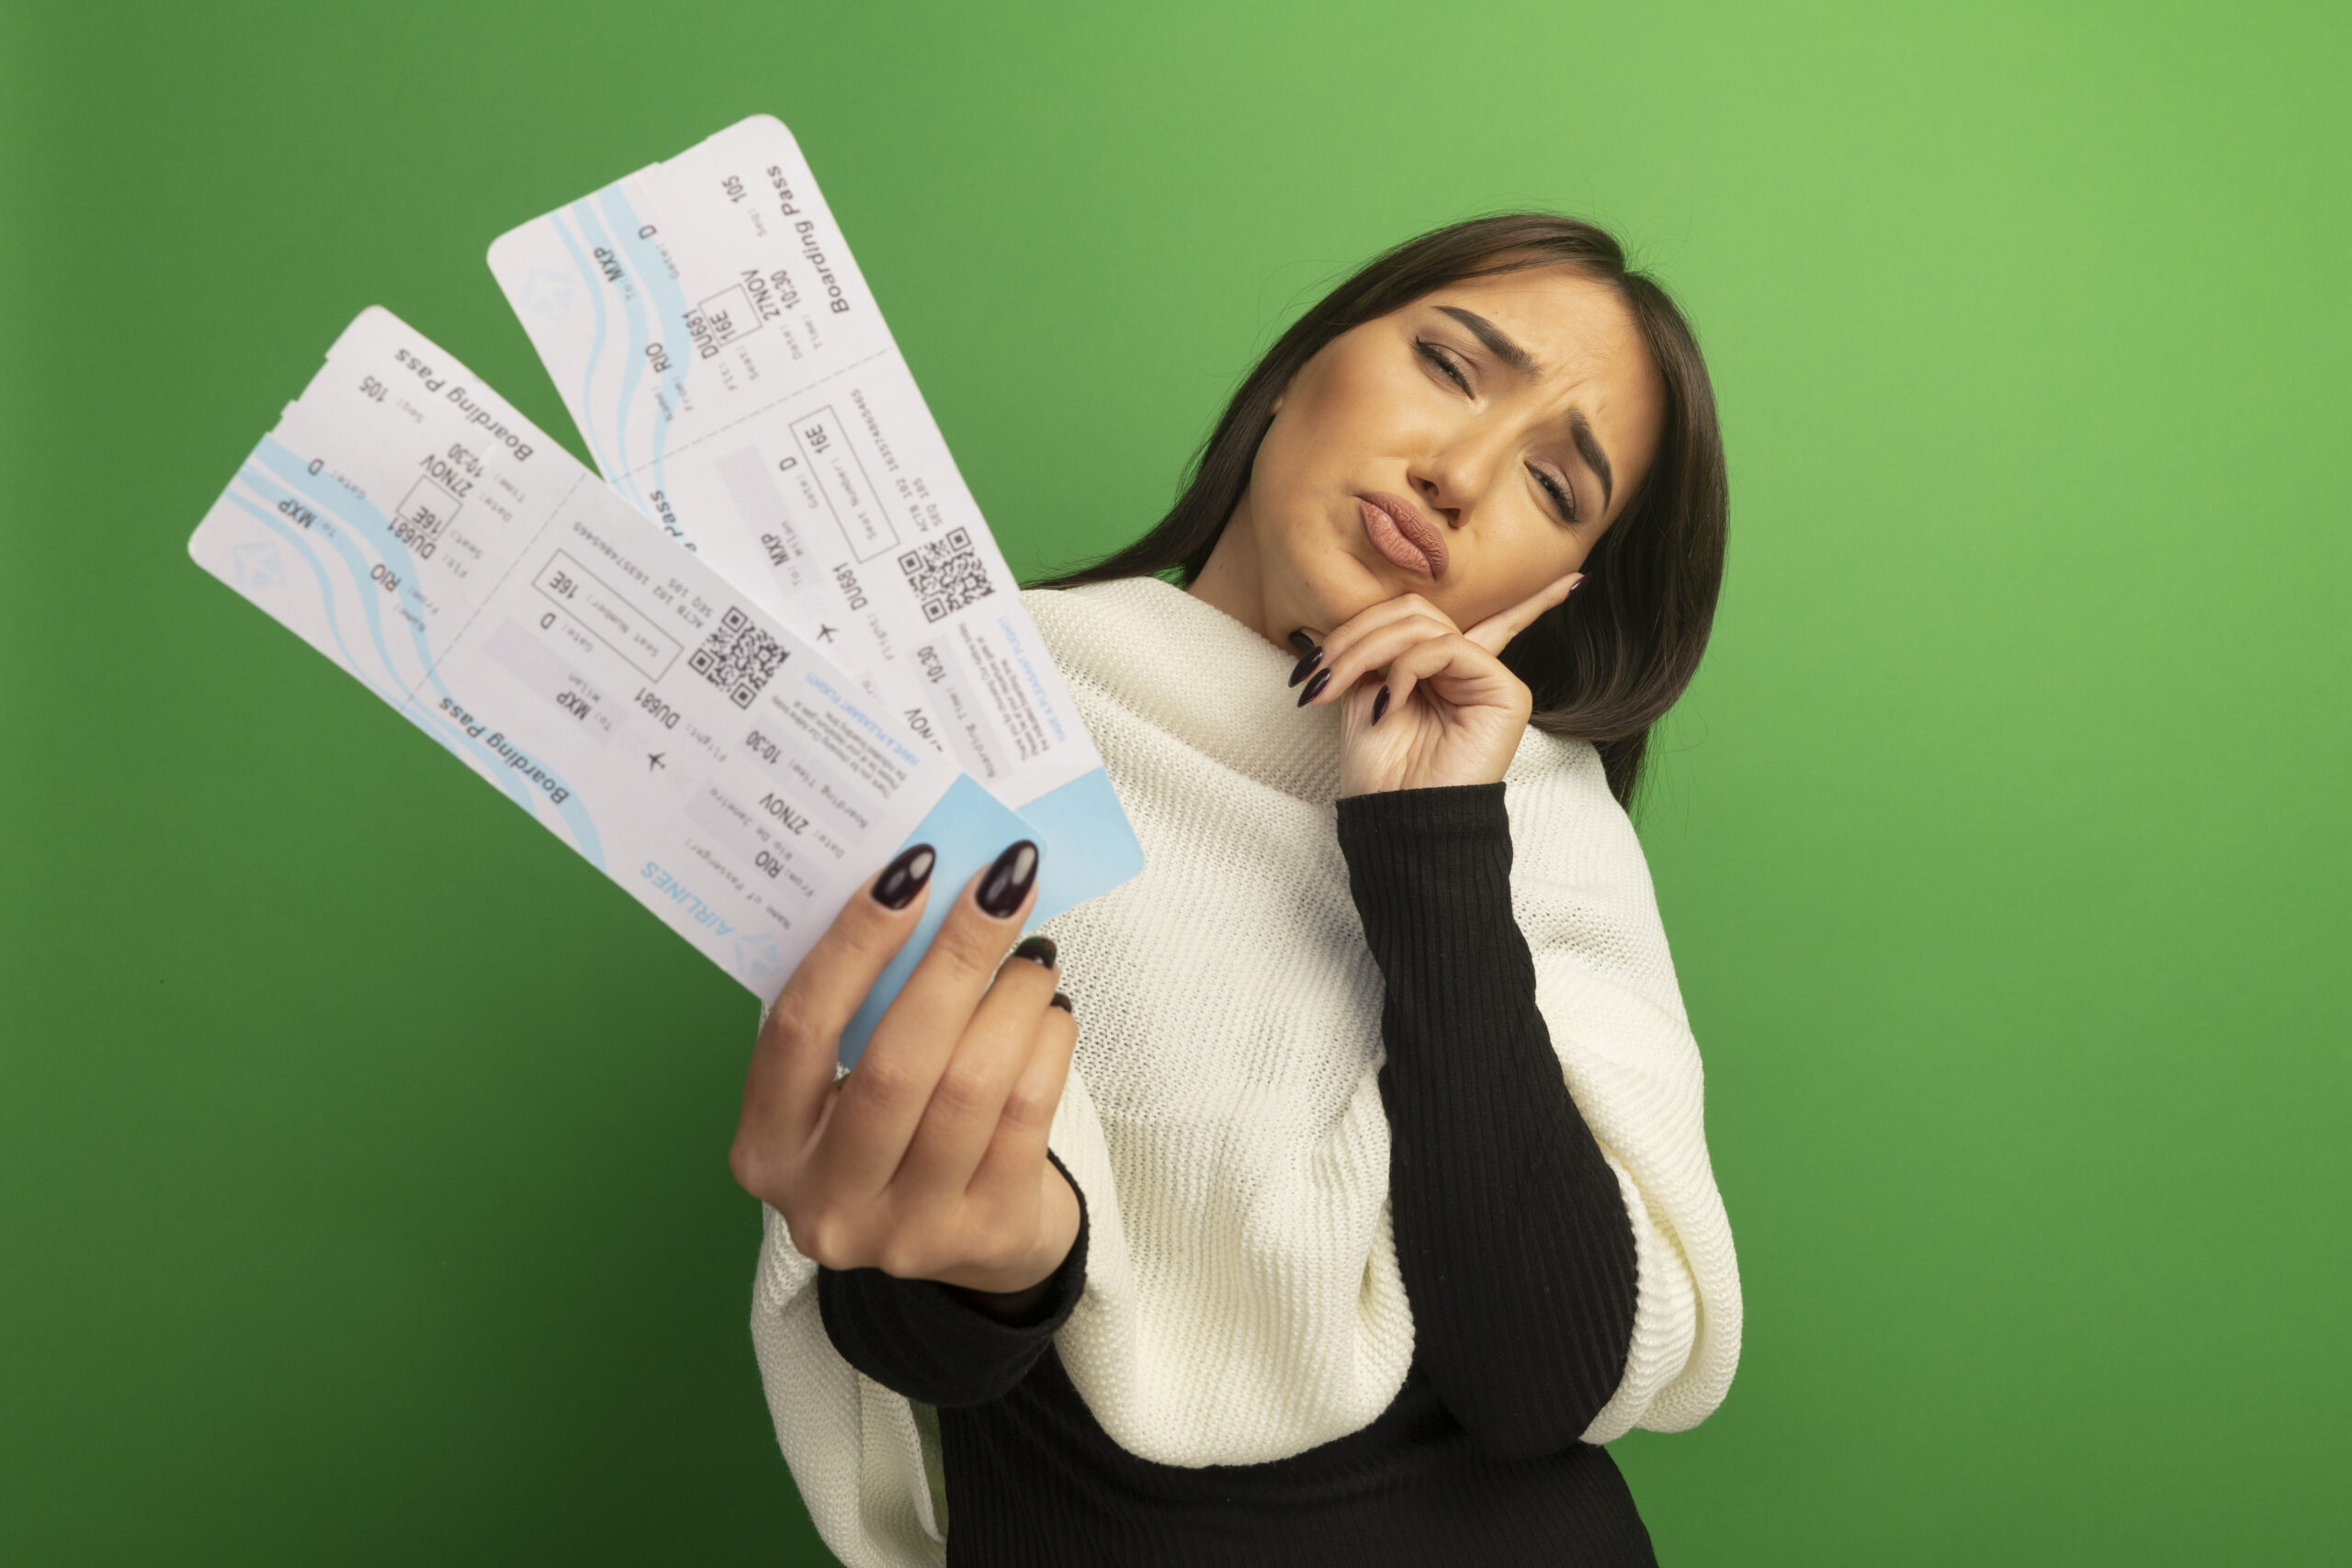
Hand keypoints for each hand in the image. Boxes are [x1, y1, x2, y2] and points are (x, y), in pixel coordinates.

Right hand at [729, 842, 1081, 1304]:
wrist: (969, 1245)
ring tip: (1032, 954)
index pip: (799, 1031)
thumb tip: (927, 887)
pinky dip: (1045, 1044)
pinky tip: (1049, 1011)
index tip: (911, 870)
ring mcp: (907, 1231)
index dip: (853, 945)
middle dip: (954, 958)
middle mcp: (826, 1201)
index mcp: (767, 1148)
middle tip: (1000, 886)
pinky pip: (1025, 1114)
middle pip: (894, 1063)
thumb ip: (864, 1009)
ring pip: (969, 1088)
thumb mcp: (845, 1084)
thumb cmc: (899, 1134)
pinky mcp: (985, 1234)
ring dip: (1012, 999)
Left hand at [1294, 574, 1582, 796]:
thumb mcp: (1363, 698)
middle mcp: (1470, 669)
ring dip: (1366, 650)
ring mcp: (1489, 679)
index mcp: (1441, 670)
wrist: (1396, 822)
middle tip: (1318, 675)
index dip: (1521, 599)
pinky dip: (1404, 669)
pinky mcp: (1505, 692)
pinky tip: (1388, 703)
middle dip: (1357, 635)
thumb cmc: (1380, 773)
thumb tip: (1338, 622)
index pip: (1470, 621)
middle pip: (1415, 613)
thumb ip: (1370, 653)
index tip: (1573, 579)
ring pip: (1424, 625)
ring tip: (1334, 689)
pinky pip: (1448, 648)